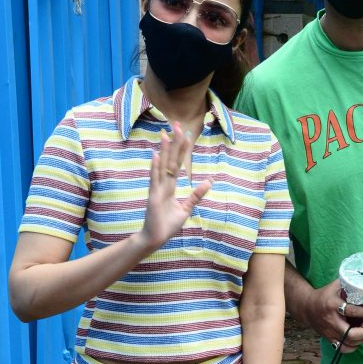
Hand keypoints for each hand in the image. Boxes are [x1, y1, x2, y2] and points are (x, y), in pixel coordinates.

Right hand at [137, 126, 211, 253]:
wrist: (156, 238)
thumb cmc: (168, 224)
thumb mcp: (186, 208)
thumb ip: (196, 194)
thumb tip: (209, 181)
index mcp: (170, 186)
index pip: (177, 163)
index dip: (182, 149)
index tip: (186, 134)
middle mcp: (163, 184)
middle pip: (170, 160)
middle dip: (174, 143)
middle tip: (177, 125)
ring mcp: (157, 189)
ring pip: (162, 166)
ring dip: (163, 151)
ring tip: (165, 134)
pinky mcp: (153, 196)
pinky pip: (155, 180)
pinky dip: (155, 168)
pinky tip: (155, 155)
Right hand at [304, 279, 362, 351]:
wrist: (306, 307)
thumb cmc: (325, 295)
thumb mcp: (336, 285)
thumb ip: (350, 283)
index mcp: (332, 305)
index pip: (352, 311)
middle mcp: (330, 321)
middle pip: (350, 334)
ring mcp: (329, 332)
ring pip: (348, 344)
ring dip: (360, 339)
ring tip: (362, 331)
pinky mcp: (328, 339)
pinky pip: (342, 349)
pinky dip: (352, 347)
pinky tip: (356, 340)